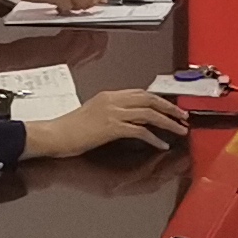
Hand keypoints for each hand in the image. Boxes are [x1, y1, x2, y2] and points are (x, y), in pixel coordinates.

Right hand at [28, 88, 188, 157]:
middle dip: (170, 108)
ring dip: (168, 122)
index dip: (160, 100)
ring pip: (149, 113)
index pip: (141, 93)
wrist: (54, 135)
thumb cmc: (69, 128)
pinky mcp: (111, 127)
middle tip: (183, 117)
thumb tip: (130, 119)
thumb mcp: (93, 113)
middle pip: (150, 99)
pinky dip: (154, 138)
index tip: (171, 108)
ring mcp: (112, 112)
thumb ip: (111, 112)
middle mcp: (113, 100)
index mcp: (109, 96)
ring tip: (180, 131)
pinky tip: (161, 145)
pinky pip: (139, 131)